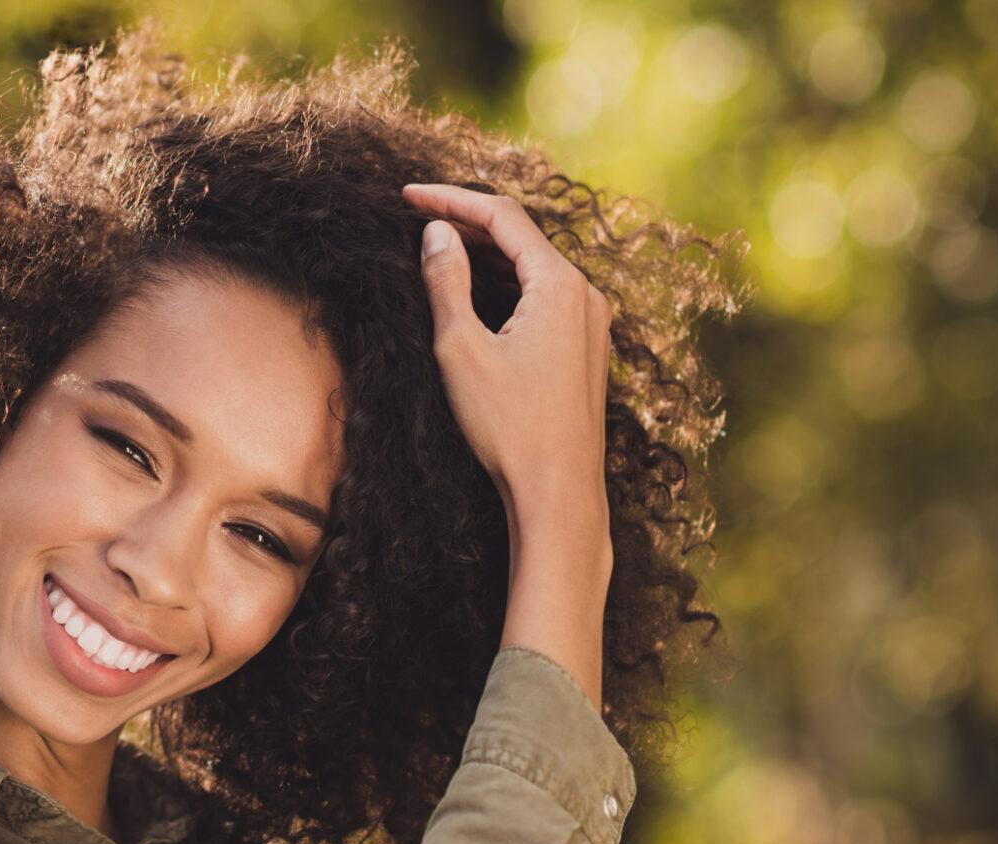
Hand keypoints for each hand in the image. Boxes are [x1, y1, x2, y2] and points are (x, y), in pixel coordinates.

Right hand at [404, 182, 615, 706]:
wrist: (558, 493)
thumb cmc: (510, 428)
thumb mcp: (461, 350)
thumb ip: (447, 283)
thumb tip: (437, 234)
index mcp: (561, 285)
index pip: (502, 216)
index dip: (451, 199)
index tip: (406, 196)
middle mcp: (586, 295)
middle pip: (522, 238)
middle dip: (468, 223)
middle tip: (416, 217)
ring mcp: (591, 324)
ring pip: (534, 268)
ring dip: (487, 256)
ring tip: (439, 250)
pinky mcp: (587, 351)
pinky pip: (544, 298)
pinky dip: (507, 286)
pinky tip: (477, 297)